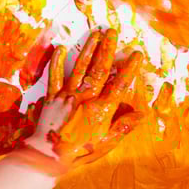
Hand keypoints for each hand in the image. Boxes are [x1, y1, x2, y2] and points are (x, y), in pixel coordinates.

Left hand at [15, 29, 143, 175]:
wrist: (47, 156)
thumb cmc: (80, 152)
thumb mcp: (106, 143)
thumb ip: (122, 127)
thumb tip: (141, 114)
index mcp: (101, 109)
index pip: (119, 85)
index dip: (129, 69)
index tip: (136, 54)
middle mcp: (85, 98)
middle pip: (99, 70)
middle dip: (107, 50)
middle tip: (112, 32)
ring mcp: (67, 95)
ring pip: (80, 68)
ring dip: (88, 49)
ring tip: (95, 34)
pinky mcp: (52, 97)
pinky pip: (55, 76)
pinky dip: (58, 61)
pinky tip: (61, 48)